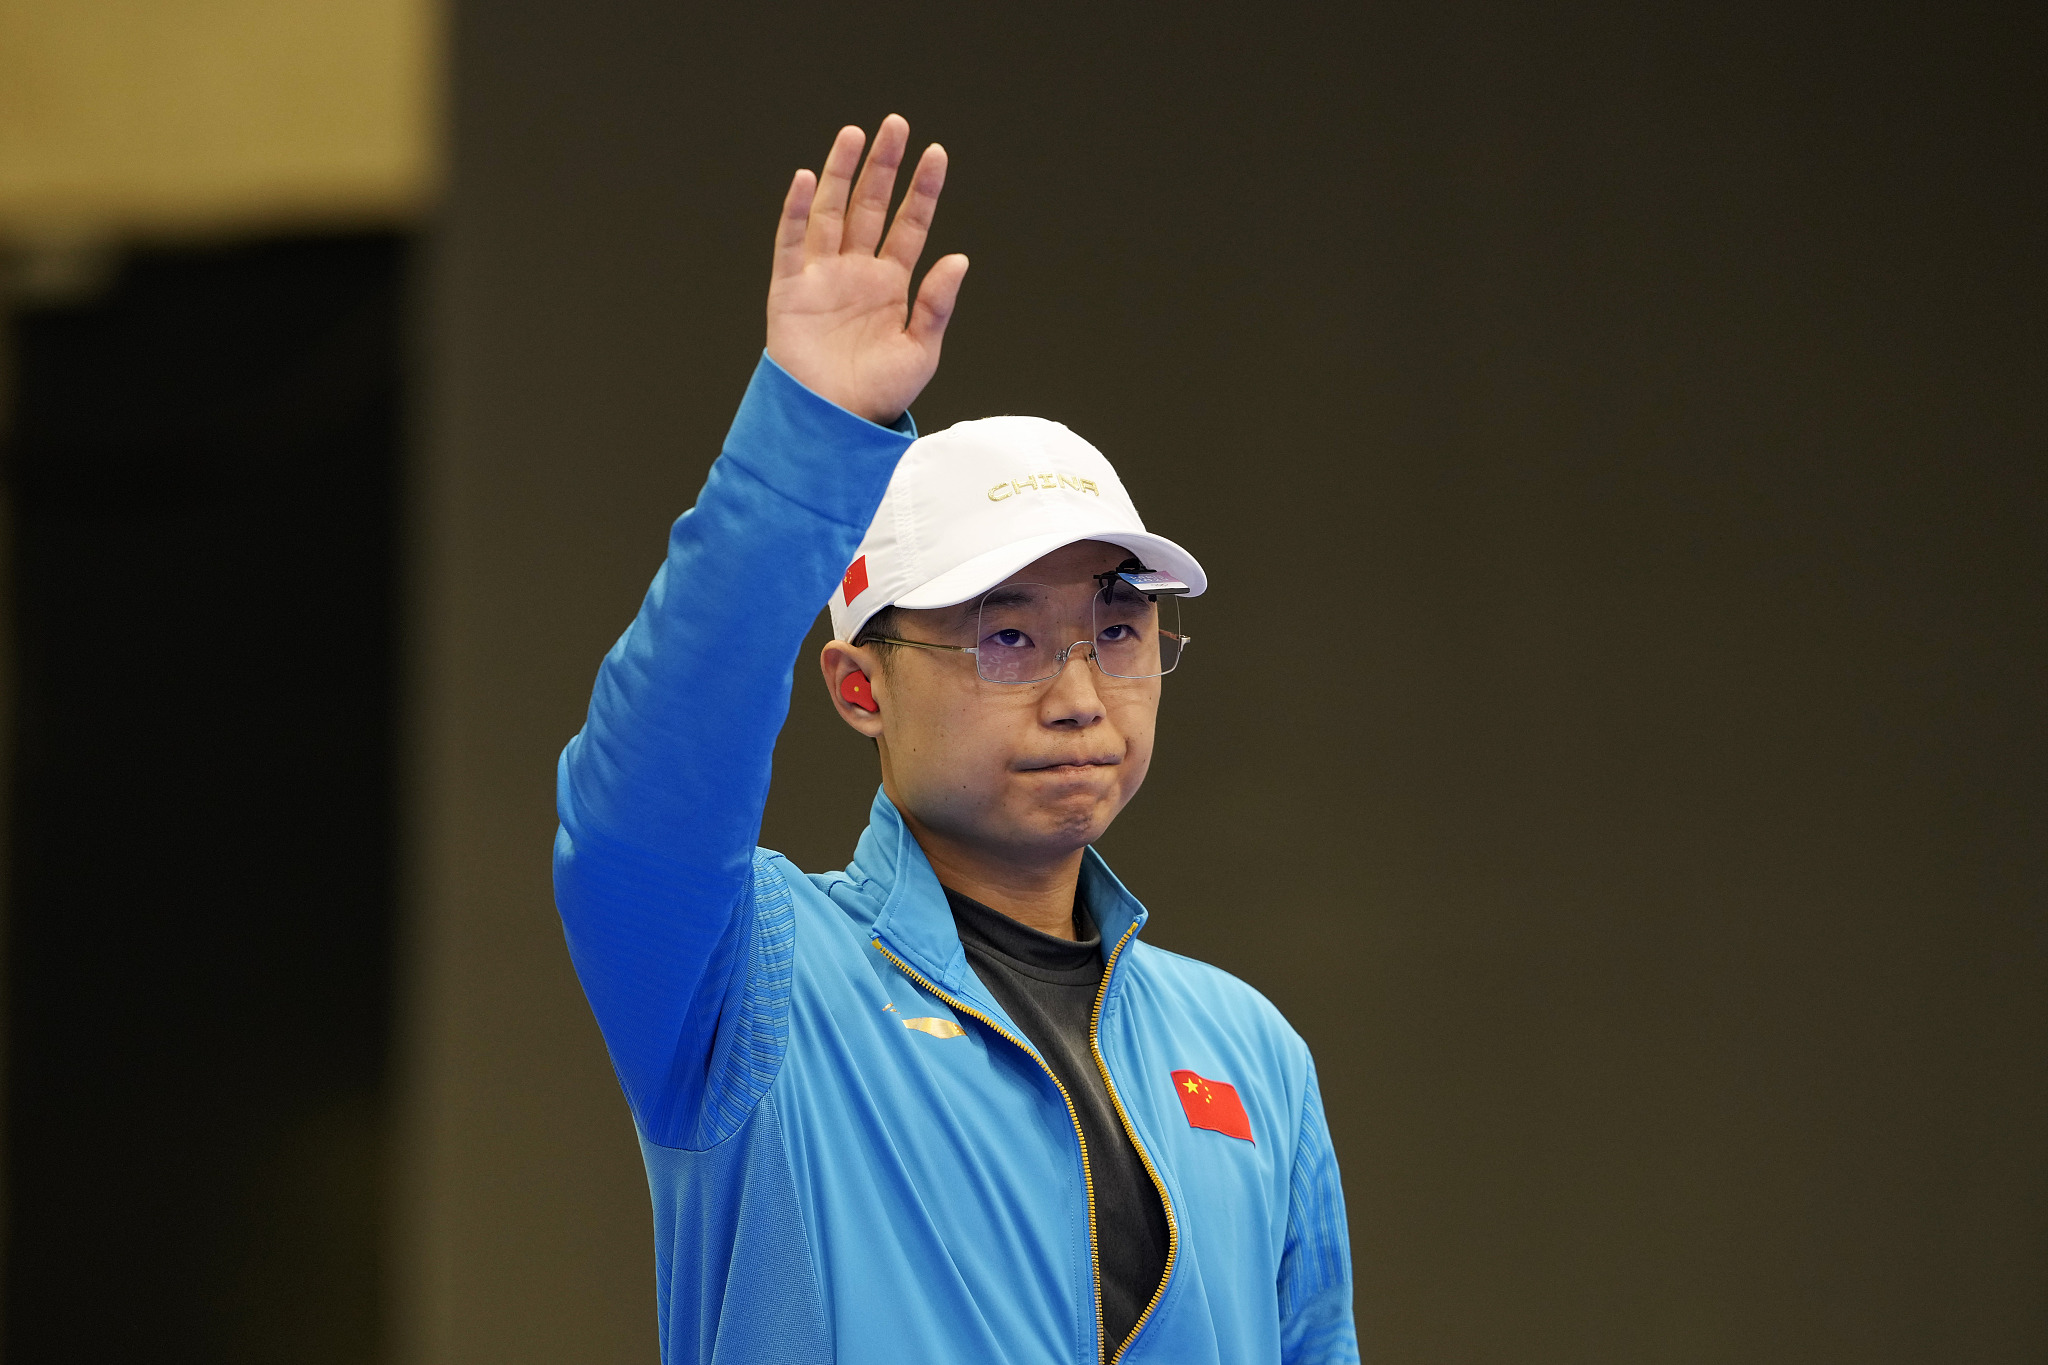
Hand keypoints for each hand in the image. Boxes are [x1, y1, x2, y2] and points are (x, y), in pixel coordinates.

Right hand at [766, 116, 968, 424]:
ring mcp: (822, 278)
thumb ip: (937, 304)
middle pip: (869, 206)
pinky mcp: (790, 291)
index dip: (922, 190)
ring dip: (841, 173)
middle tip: (895, 125)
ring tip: (855, 135)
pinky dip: (797, 211)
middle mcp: (856, 273)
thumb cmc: (878, 396)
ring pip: (831, 213)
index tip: (935, 154)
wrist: (834, 425)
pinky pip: (791, 244)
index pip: (909, 225)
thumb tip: (958, 259)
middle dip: (882, 166)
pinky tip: (808, 179)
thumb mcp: (920, 352)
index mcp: (891, 285)